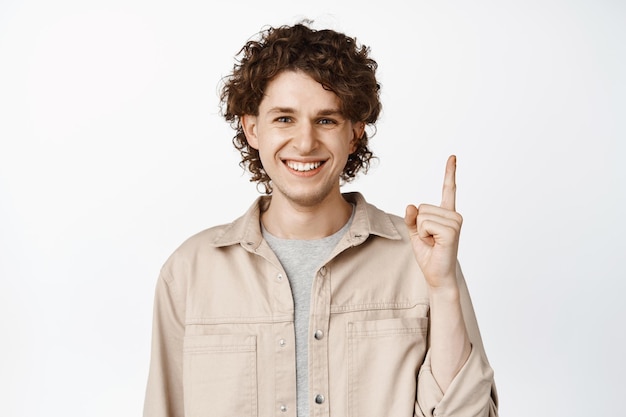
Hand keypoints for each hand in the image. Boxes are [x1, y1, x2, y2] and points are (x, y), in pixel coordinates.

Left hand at [404, 155, 462, 289]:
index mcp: (447, 214)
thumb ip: (412, 218)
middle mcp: (454, 216)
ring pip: (422, 215)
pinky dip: (425, 235)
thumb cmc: (429, 255)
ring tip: (433, 243)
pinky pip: (426, 224)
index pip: (448, 190)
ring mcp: (455, 222)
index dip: (450, 173)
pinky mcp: (452, 230)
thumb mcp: (415, 233)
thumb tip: (411, 205)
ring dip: (422, 232)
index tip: (452, 157)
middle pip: (422, 207)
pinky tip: (435, 244)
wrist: (437, 275)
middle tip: (430, 240)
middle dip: (419, 225)